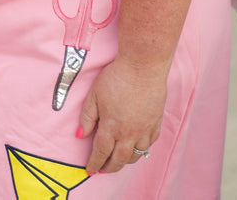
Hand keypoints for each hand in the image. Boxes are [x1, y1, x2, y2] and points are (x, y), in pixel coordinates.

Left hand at [76, 55, 167, 173]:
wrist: (143, 66)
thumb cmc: (116, 77)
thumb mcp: (94, 95)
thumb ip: (87, 117)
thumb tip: (80, 136)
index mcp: (111, 126)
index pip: (101, 151)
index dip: (94, 162)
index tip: (90, 169)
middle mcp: (129, 132)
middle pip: (119, 159)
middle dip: (110, 167)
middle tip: (103, 170)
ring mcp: (144, 129)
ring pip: (136, 155)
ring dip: (125, 161)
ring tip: (118, 160)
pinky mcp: (156, 123)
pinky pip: (150, 144)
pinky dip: (142, 150)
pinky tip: (136, 147)